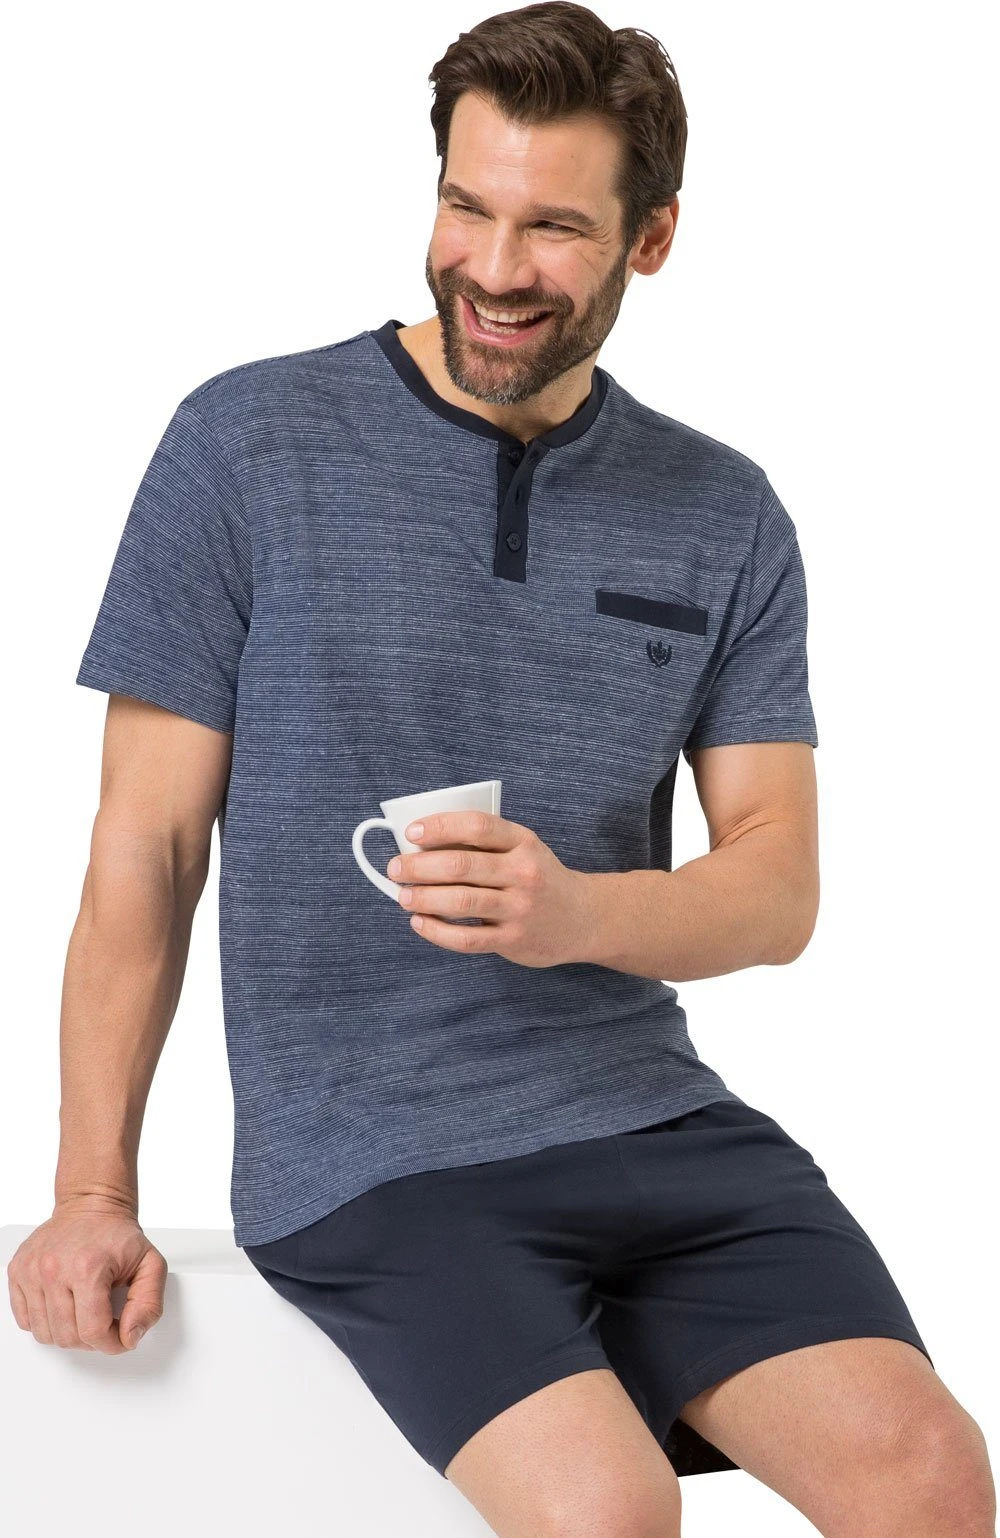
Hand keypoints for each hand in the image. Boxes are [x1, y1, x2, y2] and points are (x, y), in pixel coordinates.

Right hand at [7, 1196, 166, 1352]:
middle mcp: (54, 1269)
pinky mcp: (17, 1272)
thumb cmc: (117, 1234)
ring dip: (68, 1333)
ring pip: (45, 1334)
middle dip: (92, 1340)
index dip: (112, 1343)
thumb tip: (131, 1336)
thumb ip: (149, 1304)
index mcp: (88, 1267)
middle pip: (68, 1337)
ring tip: (85, 1313)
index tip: (120, 1336)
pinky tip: (64, 1306)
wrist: (92, 1205)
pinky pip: (26, 1321)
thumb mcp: (151, 1264)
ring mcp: (31, 1271)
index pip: (93, 1331)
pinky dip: (46, 1322)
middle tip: (105, 1322)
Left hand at [387, 809, 592, 967]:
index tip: (412, 833)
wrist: (583, 919)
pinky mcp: (512, 940)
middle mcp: (523, 873)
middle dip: (419, 866)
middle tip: (396, 869)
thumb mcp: (524, 850)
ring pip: (460, 902)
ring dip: (423, 898)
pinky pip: (467, 939)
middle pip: (461, 865)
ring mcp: (519, 908)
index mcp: (523, 842)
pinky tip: (420, 923)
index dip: (440, 826)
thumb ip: (485, 845)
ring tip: (403, 896)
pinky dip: (437, 932)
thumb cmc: (540, 878)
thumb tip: (423, 845)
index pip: (478, 825)